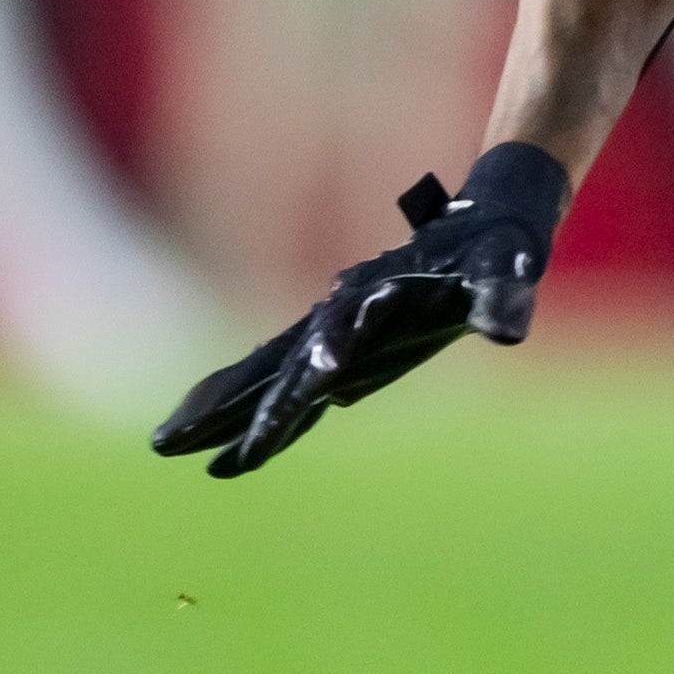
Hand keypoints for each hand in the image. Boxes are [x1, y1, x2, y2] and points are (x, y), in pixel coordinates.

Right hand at [150, 144, 568, 478]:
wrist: (483, 224)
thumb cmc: (496, 253)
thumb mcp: (506, 276)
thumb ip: (502, 304)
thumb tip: (508, 332)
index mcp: (369, 309)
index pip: (316, 362)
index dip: (287, 398)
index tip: (253, 436)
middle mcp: (340, 323)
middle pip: (270, 370)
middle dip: (221, 407)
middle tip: (165, 442)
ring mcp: (336, 334)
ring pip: (265, 375)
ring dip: (219, 409)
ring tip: (165, 442)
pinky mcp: (343, 345)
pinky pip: (286, 381)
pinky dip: (257, 410)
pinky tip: (230, 449)